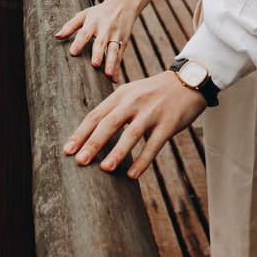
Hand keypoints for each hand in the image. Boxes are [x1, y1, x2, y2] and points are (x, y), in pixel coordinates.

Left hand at [54, 0, 138, 81]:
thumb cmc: (99, 12)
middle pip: (101, 42)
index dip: (79, 42)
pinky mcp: (124, 42)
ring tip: (108, 75)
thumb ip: (70, 26)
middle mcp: (106, 29)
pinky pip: (120, 56)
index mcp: (93, 22)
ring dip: (111, 63)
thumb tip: (57, 36)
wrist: (123, 5)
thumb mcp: (84, 14)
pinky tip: (114, 79)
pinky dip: (118, 68)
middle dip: (99, 53)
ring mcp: (116, 36)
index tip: (73, 52)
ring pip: (114, 50)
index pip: (85, 33)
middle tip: (95, 64)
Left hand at [63, 71, 206, 178]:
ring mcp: (152, 112)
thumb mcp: (132, 93)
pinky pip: (153, 145)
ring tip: (105, 169)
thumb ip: (114, 110)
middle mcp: (133, 102)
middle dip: (93, 143)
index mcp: (121, 95)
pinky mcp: (168, 123)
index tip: (67, 150)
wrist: (188, 81)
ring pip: (131, 134)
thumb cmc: (155, 92)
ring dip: (117, 152)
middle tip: (79, 161)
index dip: (81, 133)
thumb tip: (92, 134)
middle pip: (109, 123)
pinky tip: (132, 175)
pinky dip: (143, 161)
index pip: (96, 115)